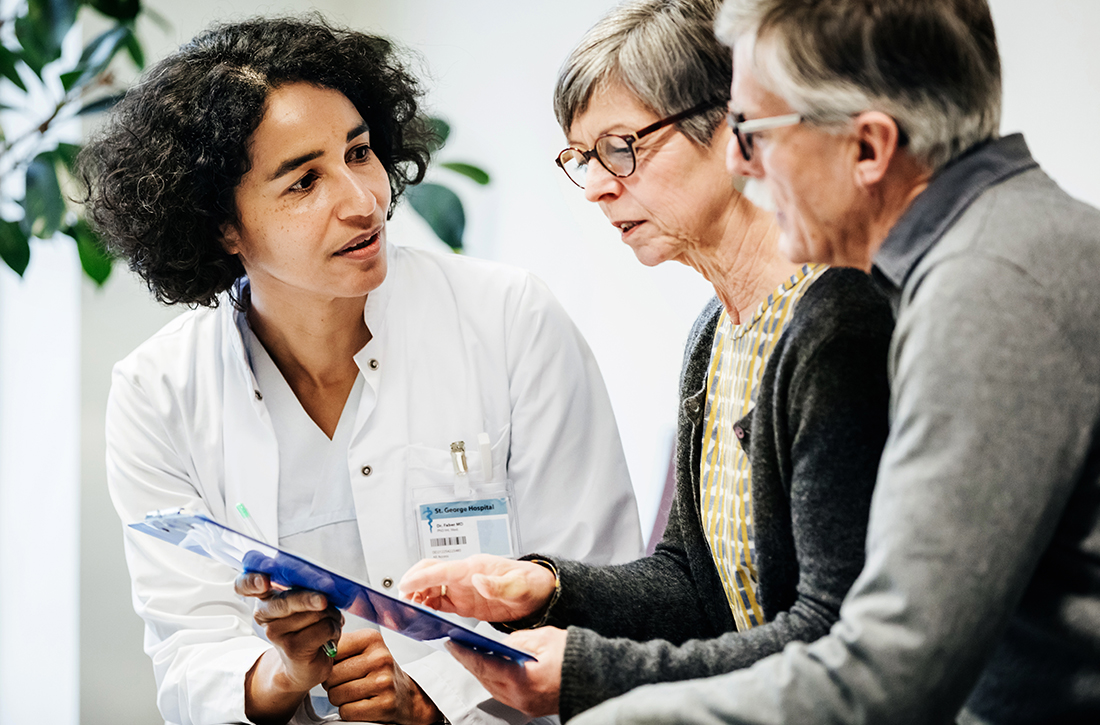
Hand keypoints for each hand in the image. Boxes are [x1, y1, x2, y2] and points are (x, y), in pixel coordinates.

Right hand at [236, 572, 342, 722]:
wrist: (302, 666)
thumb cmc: (306, 628)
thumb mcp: (303, 604)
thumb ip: (306, 591)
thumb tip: (325, 588)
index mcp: (265, 597)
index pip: (245, 585)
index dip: (251, 582)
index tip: (264, 582)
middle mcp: (264, 613)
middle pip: (287, 600)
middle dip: (309, 599)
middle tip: (323, 601)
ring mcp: (275, 632)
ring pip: (315, 612)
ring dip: (331, 616)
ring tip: (329, 624)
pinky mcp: (292, 647)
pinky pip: (324, 628)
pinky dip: (334, 629)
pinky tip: (329, 637)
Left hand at [324, 629, 440, 723]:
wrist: (405, 695)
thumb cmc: (377, 671)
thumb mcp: (364, 649)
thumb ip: (340, 645)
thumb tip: (315, 650)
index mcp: (372, 638)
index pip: (331, 651)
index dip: (329, 663)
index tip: (340, 665)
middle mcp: (380, 658)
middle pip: (330, 676)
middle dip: (333, 683)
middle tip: (348, 682)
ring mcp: (384, 682)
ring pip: (336, 695)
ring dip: (340, 699)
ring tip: (355, 693)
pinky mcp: (384, 705)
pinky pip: (347, 712)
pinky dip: (349, 711)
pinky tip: (361, 704)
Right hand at [399, 554, 555, 622]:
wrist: (539, 592)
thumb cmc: (531, 584)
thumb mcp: (520, 585)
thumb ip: (499, 584)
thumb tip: (478, 579)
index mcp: (475, 568)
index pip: (442, 569)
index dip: (421, 577)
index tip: (405, 585)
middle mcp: (465, 575)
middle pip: (431, 571)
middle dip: (413, 581)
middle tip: (400, 598)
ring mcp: (463, 588)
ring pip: (431, 586)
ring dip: (417, 594)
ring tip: (406, 607)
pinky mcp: (464, 601)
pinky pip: (439, 600)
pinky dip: (426, 605)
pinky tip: (420, 612)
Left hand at [445, 627, 565, 716]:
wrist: (599, 677)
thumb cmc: (576, 656)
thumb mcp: (545, 638)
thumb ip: (519, 640)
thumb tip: (503, 644)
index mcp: (522, 679)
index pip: (484, 665)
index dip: (465, 654)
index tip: (452, 643)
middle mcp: (521, 697)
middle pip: (485, 679)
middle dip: (470, 663)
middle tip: (458, 647)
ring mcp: (526, 706)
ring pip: (493, 689)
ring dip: (482, 672)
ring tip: (473, 655)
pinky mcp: (531, 707)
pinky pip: (505, 694)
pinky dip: (495, 680)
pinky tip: (494, 668)